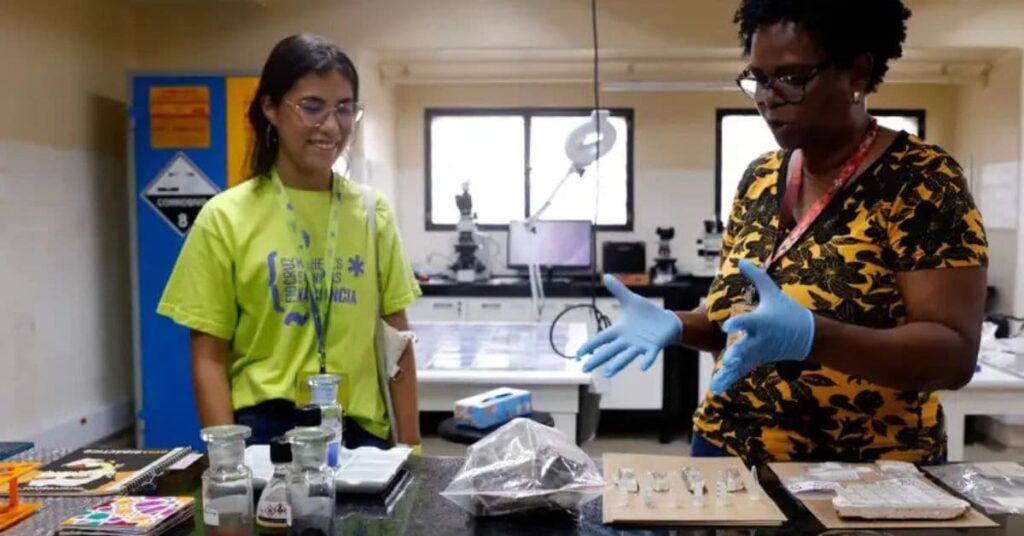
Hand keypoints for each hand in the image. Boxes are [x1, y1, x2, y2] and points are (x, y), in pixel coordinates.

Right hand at [576, 274, 682, 377]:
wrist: (666, 322)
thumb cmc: (646, 313)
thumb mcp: (631, 300)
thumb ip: (618, 290)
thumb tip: (606, 276)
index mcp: (620, 330)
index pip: (601, 338)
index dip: (590, 345)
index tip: (579, 354)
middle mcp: (627, 341)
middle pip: (609, 351)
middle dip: (597, 359)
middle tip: (584, 369)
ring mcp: (640, 345)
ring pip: (626, 356)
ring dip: (617, 365)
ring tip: (607, 373)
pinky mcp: (653, 347)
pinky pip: (649, 355)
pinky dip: (647, 360)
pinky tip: (643, 367)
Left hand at [710, 259, 815, 393]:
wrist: (808, 337)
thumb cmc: (788, 312)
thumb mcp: (773, 293)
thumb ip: (756, 277)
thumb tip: (741, 260)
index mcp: (762, 321)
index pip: (749, 321)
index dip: (738, 322)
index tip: (727, 325)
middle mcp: (760, 339)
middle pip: (745, 348)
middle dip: (736, 355)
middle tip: (726, 360)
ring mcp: (759, 353)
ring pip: (741, 365)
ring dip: (728, 374)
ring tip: (715, 384)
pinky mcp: (757, 361)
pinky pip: (741, 371)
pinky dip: (729, 379)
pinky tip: (716, 388)